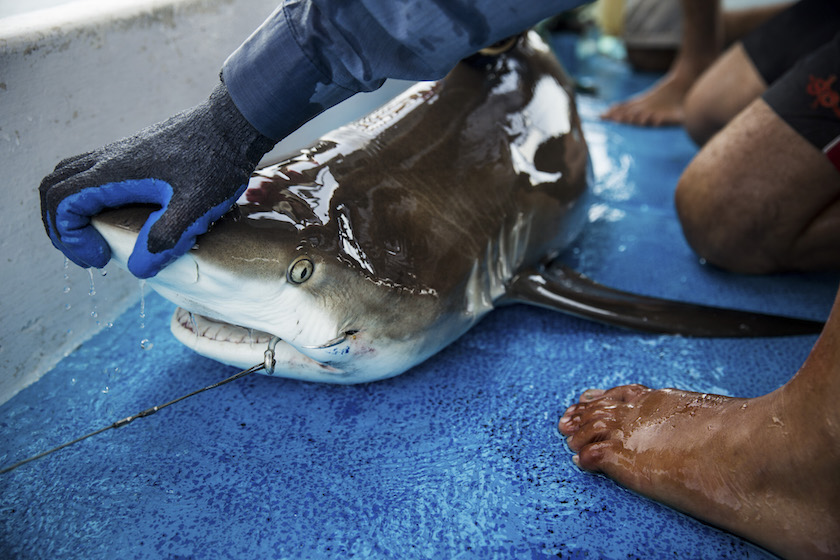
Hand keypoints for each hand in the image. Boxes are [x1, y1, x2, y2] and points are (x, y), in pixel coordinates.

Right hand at [39, 82, 275, 277]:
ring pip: (72, 177)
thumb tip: (137, 268)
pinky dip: (92, 198)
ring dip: (74, 210)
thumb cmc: (216, 162)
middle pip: (54, 188)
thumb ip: (165, 239)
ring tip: (101, 238)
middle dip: (62, 227)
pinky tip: (123, 216)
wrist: (233, 123)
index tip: (99, 258)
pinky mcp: (135, 152)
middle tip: (91, 254)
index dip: (69, 237)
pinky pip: (93, 173)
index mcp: (113, 172)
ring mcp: (119, 152)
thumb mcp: (194, 207)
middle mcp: (108, 158)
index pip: (61, 202)